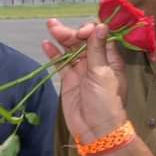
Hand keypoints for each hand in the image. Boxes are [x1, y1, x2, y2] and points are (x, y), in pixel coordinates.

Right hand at [42, 19, 126, 141]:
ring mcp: (81, 70)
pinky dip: (54, 54)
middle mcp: (95, 62)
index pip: (100, 36)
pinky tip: (45, 44)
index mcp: (109, 59)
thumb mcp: (102, 73)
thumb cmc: (105, 101)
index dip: (90, 30)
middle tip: (55, 27)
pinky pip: (60, 63)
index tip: (81, 33)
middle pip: (82, 41)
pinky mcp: (68, 80)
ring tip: (50, 26)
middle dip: (70, 32)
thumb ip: (97, 49)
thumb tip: (100, 26)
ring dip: (60, 38)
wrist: (96, 129)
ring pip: (69, 50)